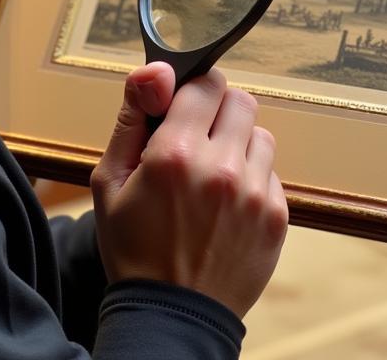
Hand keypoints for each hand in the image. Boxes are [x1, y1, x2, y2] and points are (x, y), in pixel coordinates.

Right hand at [89, 64, 287, 318]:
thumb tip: (157, 69)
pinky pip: (272, 172)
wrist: (172, 317)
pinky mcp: (276, 216)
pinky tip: (227, 205)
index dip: (192, 92)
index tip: (182, 109)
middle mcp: (222, 168)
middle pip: (240, 100)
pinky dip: (252, 178)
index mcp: (175, 154)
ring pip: (260, 134)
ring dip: (238, 144)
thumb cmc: (133, 247)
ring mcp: (255, 193)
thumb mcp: (109, 181)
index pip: (207, 83)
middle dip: (218, 112)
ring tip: (213, 176)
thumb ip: (132, 116)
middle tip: (198, 140)